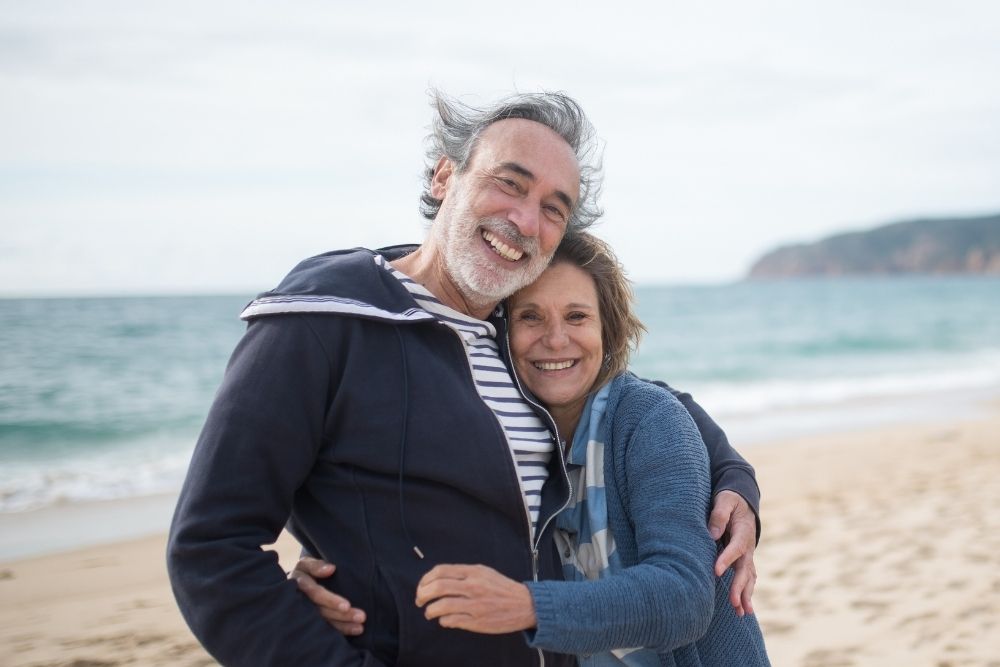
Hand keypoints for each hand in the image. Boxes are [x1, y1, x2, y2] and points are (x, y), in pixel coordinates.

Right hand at [289, 557, 366, 634]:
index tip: (347, 605)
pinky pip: (326, 629)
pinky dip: (341, 630)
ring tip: (360, 627)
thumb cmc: (306, 571)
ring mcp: (305, 614)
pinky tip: (355, 630)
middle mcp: (301, 602)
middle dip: (341, 615)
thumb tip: (331, 569)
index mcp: (299, 585)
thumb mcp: (306, 564)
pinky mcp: (311, 622)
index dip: (331, 600)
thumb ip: (316, 565)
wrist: (297, 583)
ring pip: (324, 622)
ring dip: (343, 625)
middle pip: (322, 611)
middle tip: (361, 617)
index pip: (315, 594)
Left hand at [415, 564, 535, 633]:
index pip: (440, 571)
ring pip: (442, 606)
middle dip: (422, 594)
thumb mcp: (484, 572)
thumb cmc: (502, 588)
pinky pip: (451, 620)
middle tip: (419, 600)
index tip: (422, 586)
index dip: (425, 579)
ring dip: (430, 610)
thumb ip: (462, 574)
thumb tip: (438, 580)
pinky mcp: (477, 621)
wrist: (525, 605)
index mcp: (473, 572)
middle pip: (438, 587)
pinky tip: (444, 620)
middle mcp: (473, 586)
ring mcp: (475, 605)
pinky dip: (443, 620)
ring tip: (429, 612)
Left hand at [708, 490, 757, 616]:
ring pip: (748, 578)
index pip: (734, 548)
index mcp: (743, 532)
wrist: (743, 502)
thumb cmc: (730, 500)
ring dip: (746, 595)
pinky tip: (743, 608)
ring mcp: (747, 555)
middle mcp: (747, 547)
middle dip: (739, 587)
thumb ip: (719, 515)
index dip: (726, 560)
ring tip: (742, 613)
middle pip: (744, 569)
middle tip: (734, 603)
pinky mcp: (743, 560)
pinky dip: (746, 593)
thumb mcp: (724, 500)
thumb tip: (712, 534)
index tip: (715, 571)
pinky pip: (746, 578)